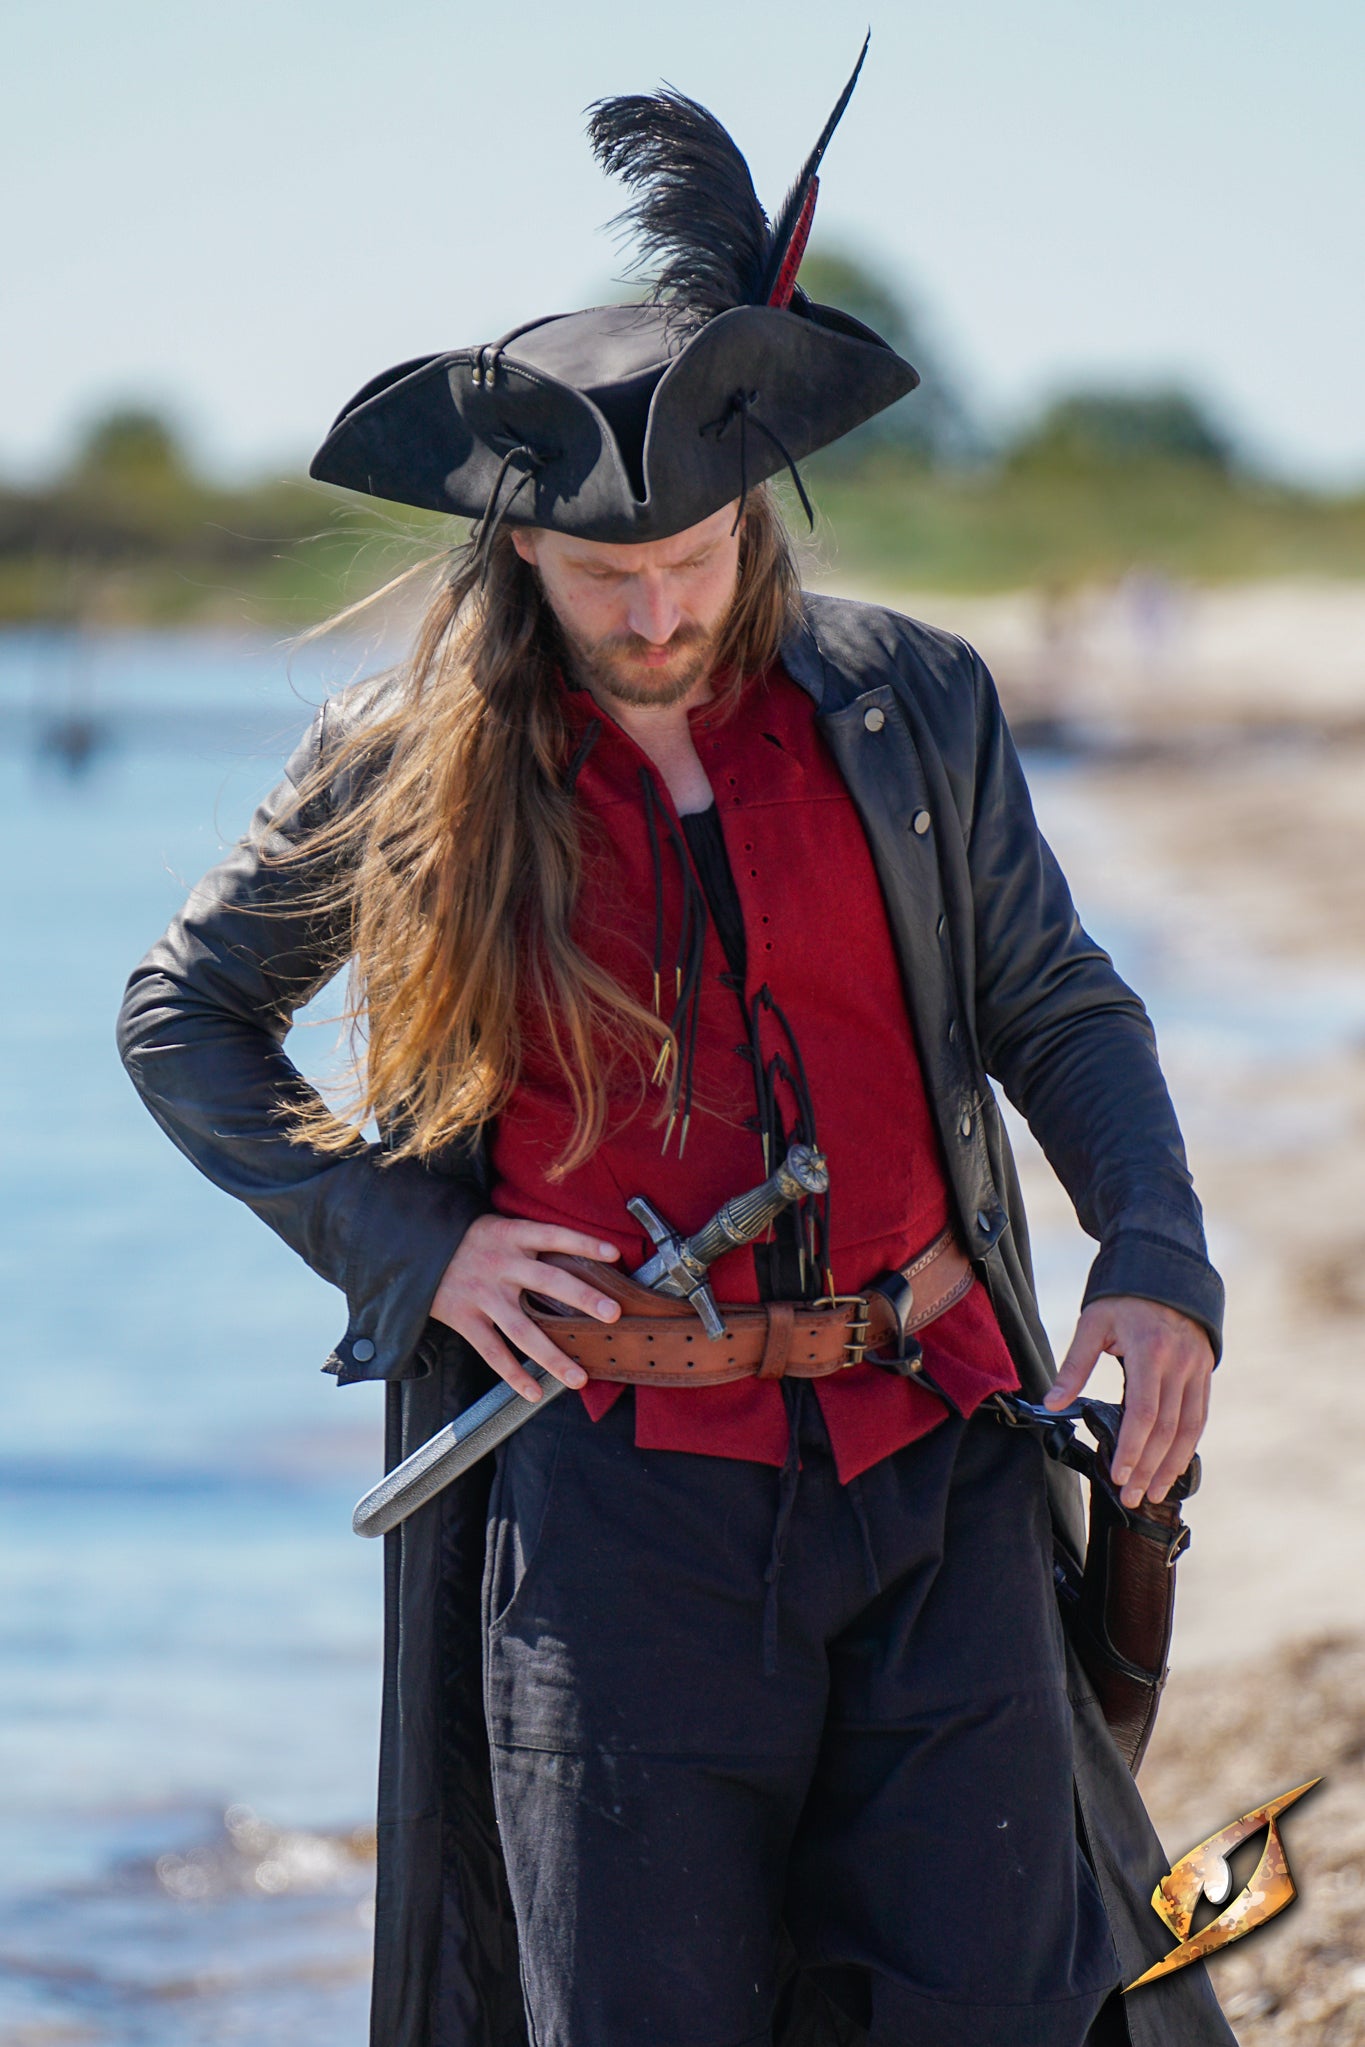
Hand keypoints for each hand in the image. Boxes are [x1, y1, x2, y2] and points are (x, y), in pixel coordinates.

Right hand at [430, 1214, 621, 1401]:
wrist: (414, 1248)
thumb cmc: (467, 1239)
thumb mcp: (497, 1226)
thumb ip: (529, 1241)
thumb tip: (575, 1258)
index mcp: (511, 1236)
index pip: (553, 1235)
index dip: (584, 1243)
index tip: (614, 1255)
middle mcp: (500, 1264)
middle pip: (548, 1282)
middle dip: (583, 1299)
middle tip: (613, 1314)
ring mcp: (483, 1294)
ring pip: (523, 1330)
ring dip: (553, 1356)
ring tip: (579, 1378)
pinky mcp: (464, 1317)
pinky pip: (492, 1351)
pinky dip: (513, 1374)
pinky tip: (534, 1391)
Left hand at [1044, 1296, 1212, 1509]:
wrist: (1163, 1268)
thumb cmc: (1121, 1298)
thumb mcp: (1092, 1324)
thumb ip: (1073, 1366)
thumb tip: (1051, 1404)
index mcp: (1148, 1351)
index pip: (1144, 1412)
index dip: (1132, 1448)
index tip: (1117, 1474)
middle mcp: (1178, 1362)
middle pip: (1167, 1427)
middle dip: (1149, 1467)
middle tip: (1132, 1496)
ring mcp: (1196, 1368)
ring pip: (1190, 1427)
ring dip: (1173, 1465)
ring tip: (1154, 1493)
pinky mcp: (1205, 1371)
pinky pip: (1200, 1416)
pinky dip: (1188, 1445)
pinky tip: (1175, 1466)